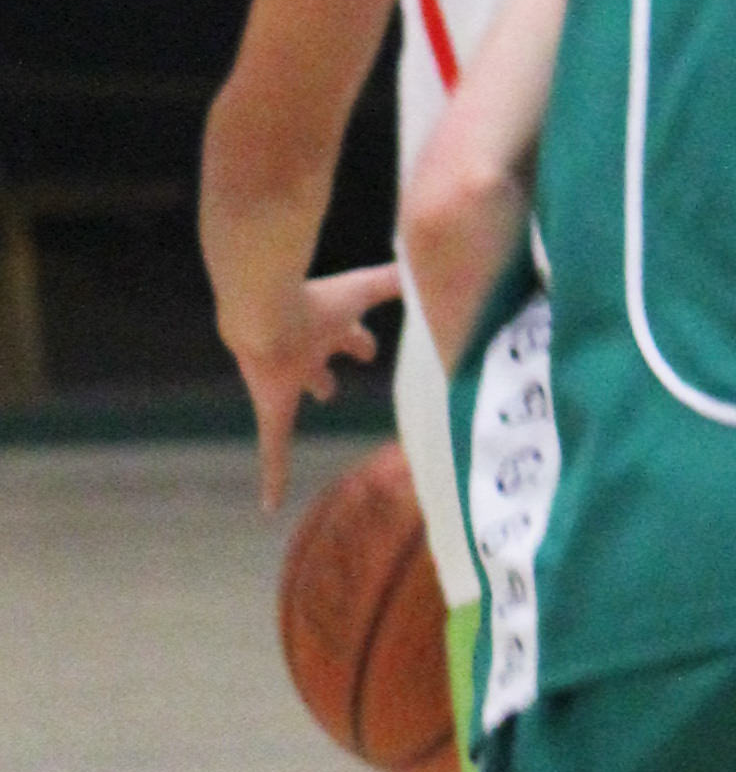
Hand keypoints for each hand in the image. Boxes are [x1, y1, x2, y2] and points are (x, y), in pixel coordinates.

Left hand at [223, 259, 401, 508]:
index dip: (359, 344)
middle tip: (329, 390)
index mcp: (327, 326)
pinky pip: (274, 450)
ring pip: (297, 396)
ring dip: (302, 402)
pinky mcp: (273, 408)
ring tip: (304, 420)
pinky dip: (273, 475)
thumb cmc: (314, 299)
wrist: (262, 310)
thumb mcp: (365, 289)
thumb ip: (398, 279)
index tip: (367, 351)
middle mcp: (306, 352)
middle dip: (323, 374)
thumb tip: (437, 266)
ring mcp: (287, 382)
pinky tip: (269, 505)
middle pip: (318, 366)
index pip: (350, 336)